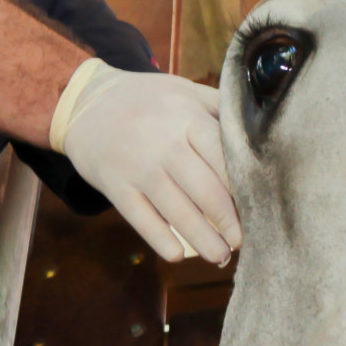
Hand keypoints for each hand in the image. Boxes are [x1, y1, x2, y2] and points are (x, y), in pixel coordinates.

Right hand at [51, 60, 240, 263]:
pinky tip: (178, 255)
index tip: (258, 206)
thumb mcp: (184, 90)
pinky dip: (161, 241)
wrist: (85, 102)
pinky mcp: (115, 186)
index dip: (242, 186)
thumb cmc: (146, 99)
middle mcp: (163, 142)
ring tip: (220, 256)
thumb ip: (218, 109)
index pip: (222, 156)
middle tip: (242, 241)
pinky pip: (141, 220)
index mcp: (186, 116)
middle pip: (204, 189)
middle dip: (228, 221)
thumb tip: (260, 132)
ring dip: (202, 239)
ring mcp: (138, 167)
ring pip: (177, 211)